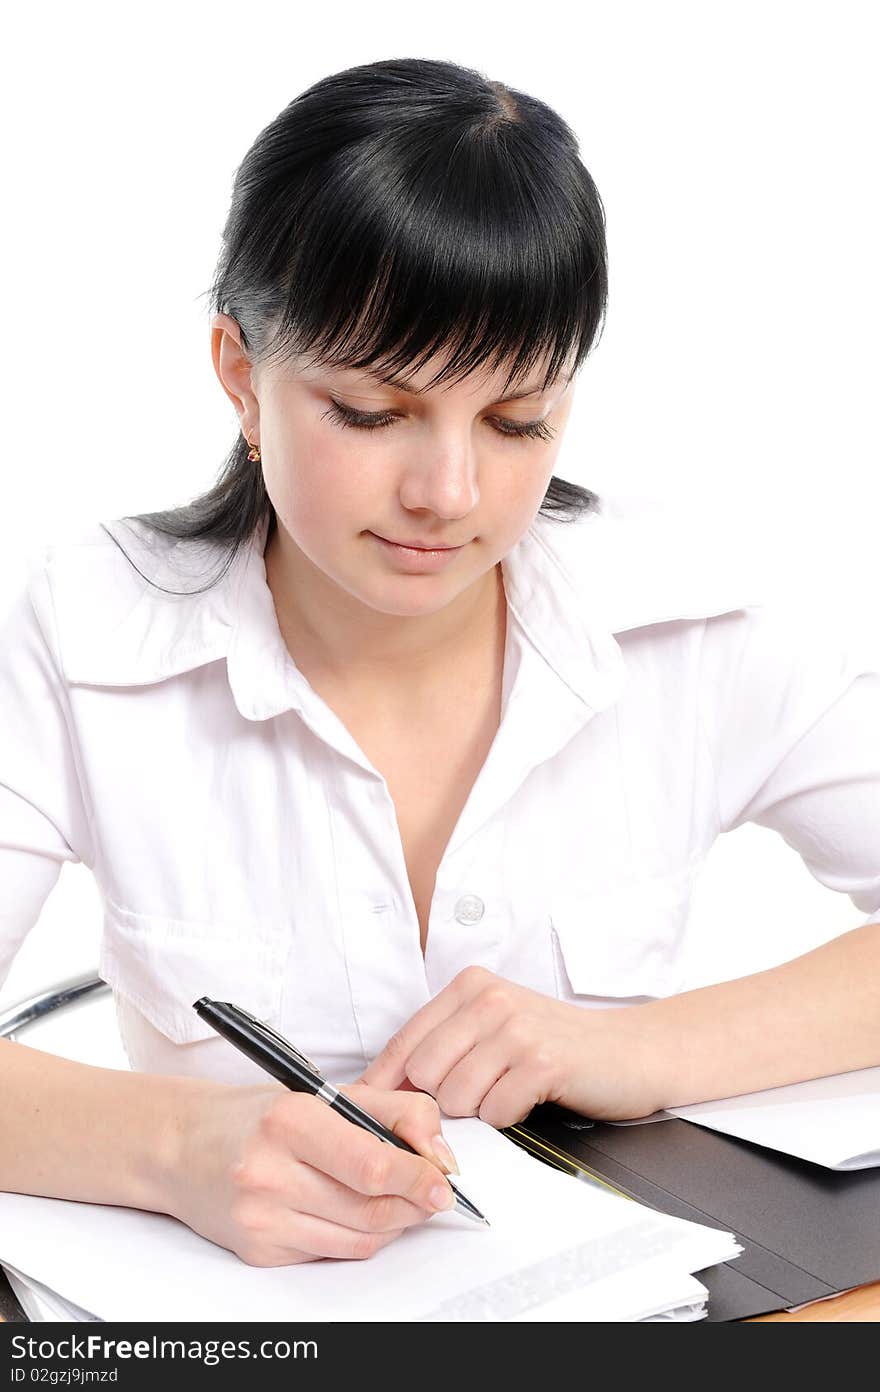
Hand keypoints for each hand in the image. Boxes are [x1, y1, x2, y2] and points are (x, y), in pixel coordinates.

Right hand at [160, 1079, 460, 1266]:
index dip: (418, 1176)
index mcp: (290, 1119)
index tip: (444, 1179)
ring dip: (394, 1223)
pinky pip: (333, 1253)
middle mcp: (269, 1170)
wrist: (181, 1146)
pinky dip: (360, 1238)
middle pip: (371, 1208)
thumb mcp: (323, 1092)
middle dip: (414, 1203)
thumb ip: (391, 1110)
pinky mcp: (259, 1250)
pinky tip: (357, 1212)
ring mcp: (261, 1217)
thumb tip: (440, 1154)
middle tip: (433, 1192)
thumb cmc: (257, 1116)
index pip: (372, 1163)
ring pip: (359, 1239)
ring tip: (400, 1200)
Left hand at [359, 966, 657, 1126]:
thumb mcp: (491, 1029)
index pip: (404, 1043)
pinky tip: (527, 1100)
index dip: (385, 1086)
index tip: (377, 1114)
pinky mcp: (543, 1061)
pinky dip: (506, 1119)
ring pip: (454, 1097)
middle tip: (476, 1100)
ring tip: (506, 1094)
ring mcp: (516, 1028)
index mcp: (469, 986)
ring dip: (477, 1111)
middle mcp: (489, 999)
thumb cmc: (554, 1046)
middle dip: (441, 1102)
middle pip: (422, 1076)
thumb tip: (376, 1090)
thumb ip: (441, 1047)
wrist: (629, 1052)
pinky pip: (494, 1112)